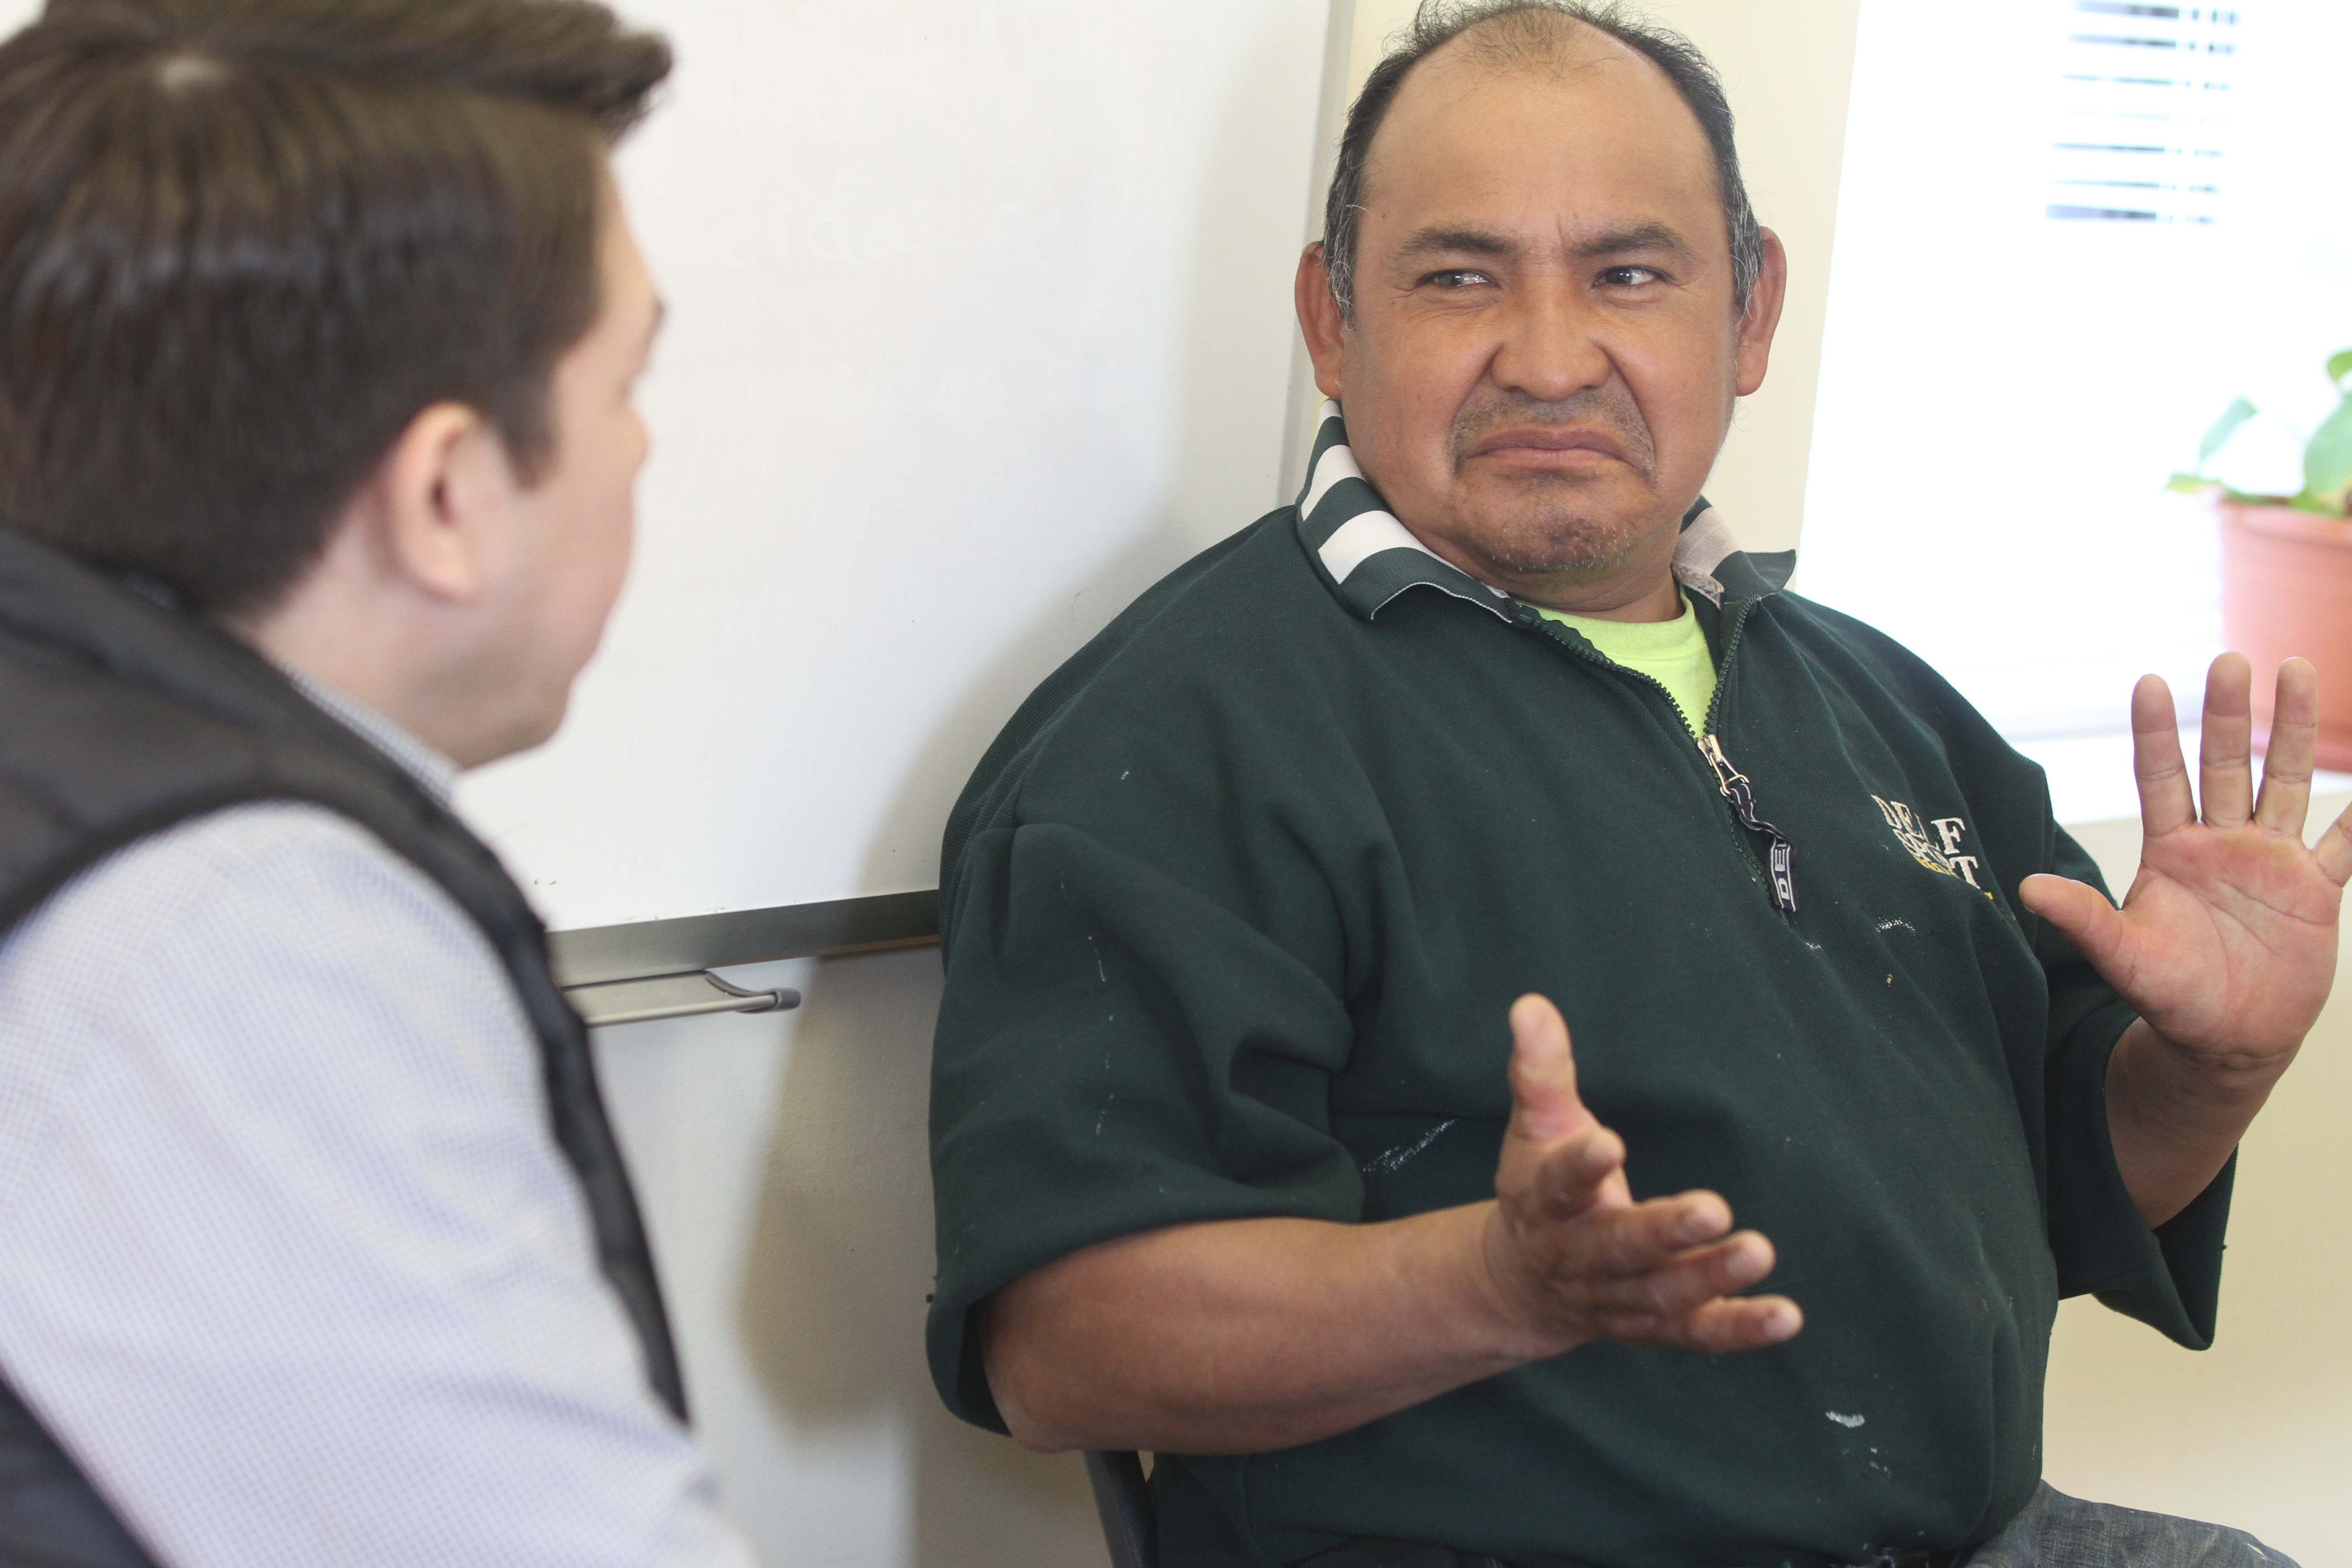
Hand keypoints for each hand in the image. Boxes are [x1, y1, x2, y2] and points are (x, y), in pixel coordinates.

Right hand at [1478, 994, 1800, 1354]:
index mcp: (1544, 1202)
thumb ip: (1541, 1070)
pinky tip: (1785, 1317)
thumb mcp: (1535, 1126)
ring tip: (1758, 1251)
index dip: (1581, 1166)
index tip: (1610, 1144)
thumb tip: (1531, 1005)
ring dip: (1709, 1276)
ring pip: (1661, 1294)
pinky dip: (1739, 1328)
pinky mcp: (1654, 1325)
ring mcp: (1616, 1298)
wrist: (1521, 1284)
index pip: (1559, 1184)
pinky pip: (1696, 1333)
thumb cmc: (1541, 1188)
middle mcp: (1577, 1257)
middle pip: (1618, 1248)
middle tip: (1714, 1207)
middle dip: (1664, 1232)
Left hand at [2019, 655, 2351, 1076]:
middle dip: (2229, 714)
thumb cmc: (2169, 996)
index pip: (2160, 778)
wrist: (2224, 1039)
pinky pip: (2345, 842)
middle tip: (2232, 658)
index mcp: (2172, 852)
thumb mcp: (2124, 957)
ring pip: (2285, 783)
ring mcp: (2272, 861)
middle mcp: (2221, 844)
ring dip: (2294, 731)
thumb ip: (2084, 920)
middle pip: (2225, 765)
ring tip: (2298, 670)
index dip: (2155, 732)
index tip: (2148, 681)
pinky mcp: (2316, 890)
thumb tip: (2026, 890)